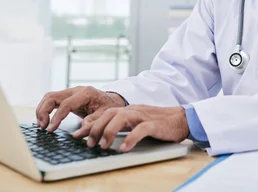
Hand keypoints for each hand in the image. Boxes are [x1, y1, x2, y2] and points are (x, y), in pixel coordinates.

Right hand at [35, 86, 125, 131]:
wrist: (113, 101)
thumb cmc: (109, 107)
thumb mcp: (105, 115)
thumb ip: (92, 123)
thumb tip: (77, 134)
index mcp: (86, 93)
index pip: (66, 104)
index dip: (57, 117)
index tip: (51, 129)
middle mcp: (76, 90)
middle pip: (52, 96)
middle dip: (44, 111)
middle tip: (43, 127)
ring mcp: (71, 92)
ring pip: (49, 97)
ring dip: (42, 110)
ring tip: (42, 125)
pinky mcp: (67, 97)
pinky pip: (52, 100)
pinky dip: (45, 109)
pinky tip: (44, 120)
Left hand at [71, 105, 189, 152]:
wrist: (181, 118)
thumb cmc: (158, 123)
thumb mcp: (136, 123)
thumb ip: (121, 126)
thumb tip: (101, 136)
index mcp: (127, 110)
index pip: (104, 114)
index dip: (89, 124)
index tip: (76, 135)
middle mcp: (133, 110)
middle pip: (109, 114)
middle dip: (95, 128)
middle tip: (88, 143)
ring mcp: (143, 116)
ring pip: (121, 118)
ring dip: (109, 132)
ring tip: (103, 146)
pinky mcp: (155, 124)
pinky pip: (141, 130)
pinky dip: (131, 138)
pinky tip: (124, 148)